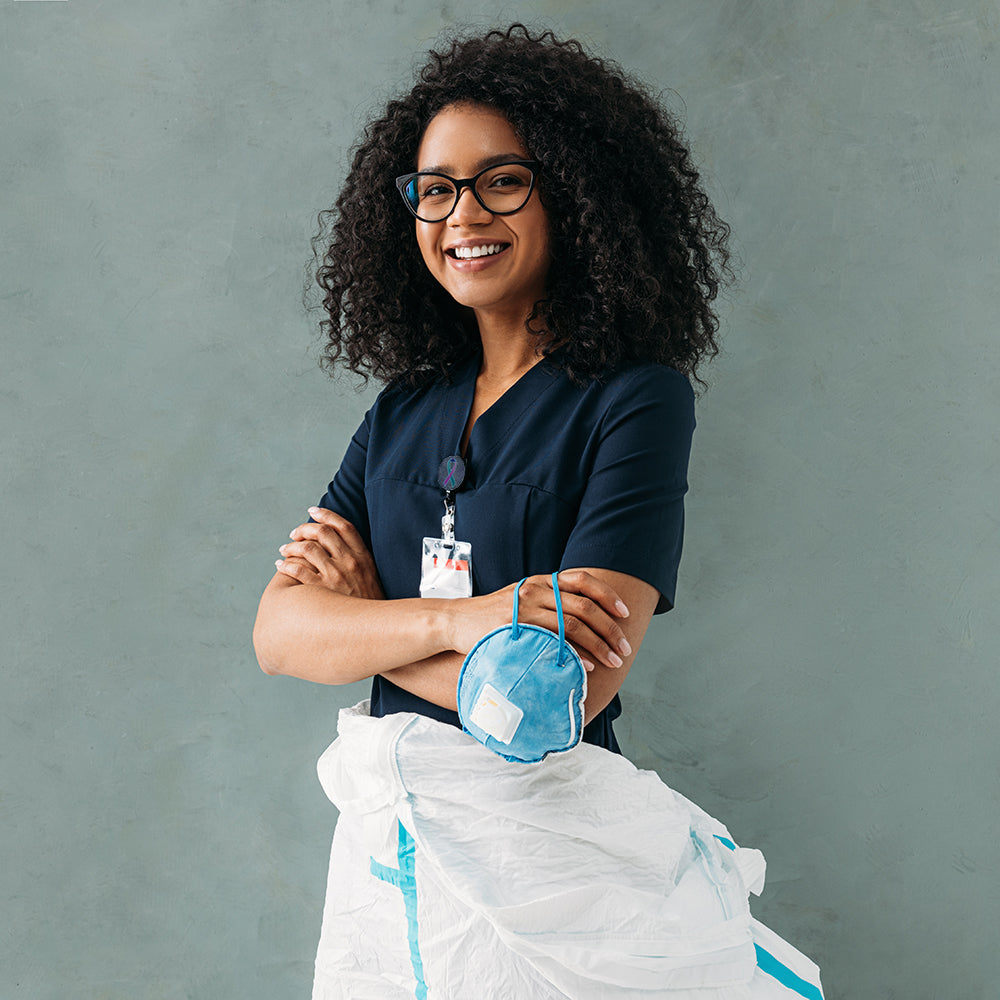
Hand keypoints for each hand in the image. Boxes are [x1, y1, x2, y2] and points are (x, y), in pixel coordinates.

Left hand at [275, 506, 383, 598]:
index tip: (313, 511)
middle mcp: (350, 563)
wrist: (376, 631)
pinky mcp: (323, 591)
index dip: (327, 515)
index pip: (344, 526)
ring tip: (284, 551)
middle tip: (294, 534)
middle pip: (322, 533)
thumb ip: (358, 561)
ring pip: (307, 548)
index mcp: (363, 557)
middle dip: (303, 529)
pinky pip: (298, 570)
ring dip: (290, 546)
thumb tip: (339, 549)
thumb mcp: (372, 579)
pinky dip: (286, 564)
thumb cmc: (370, 606)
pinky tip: (282, 566)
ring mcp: (336, 576)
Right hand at [444, 569, 631, 671]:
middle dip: (610, 628)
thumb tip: (583, 617)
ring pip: (574, 625)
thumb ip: (549, 602)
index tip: (625, 613)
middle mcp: (536, 589)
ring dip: (599, 645)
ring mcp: (526, 608)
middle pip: (585, 606)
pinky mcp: (516, 627)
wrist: (455, 621)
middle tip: (624, 647)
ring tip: (612, 661)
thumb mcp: (522, 598)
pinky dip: (576, 655)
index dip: (608, 595)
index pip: (583, 580)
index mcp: (541, 581)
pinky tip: (587, 666)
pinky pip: (553, 641)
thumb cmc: (492, 615)